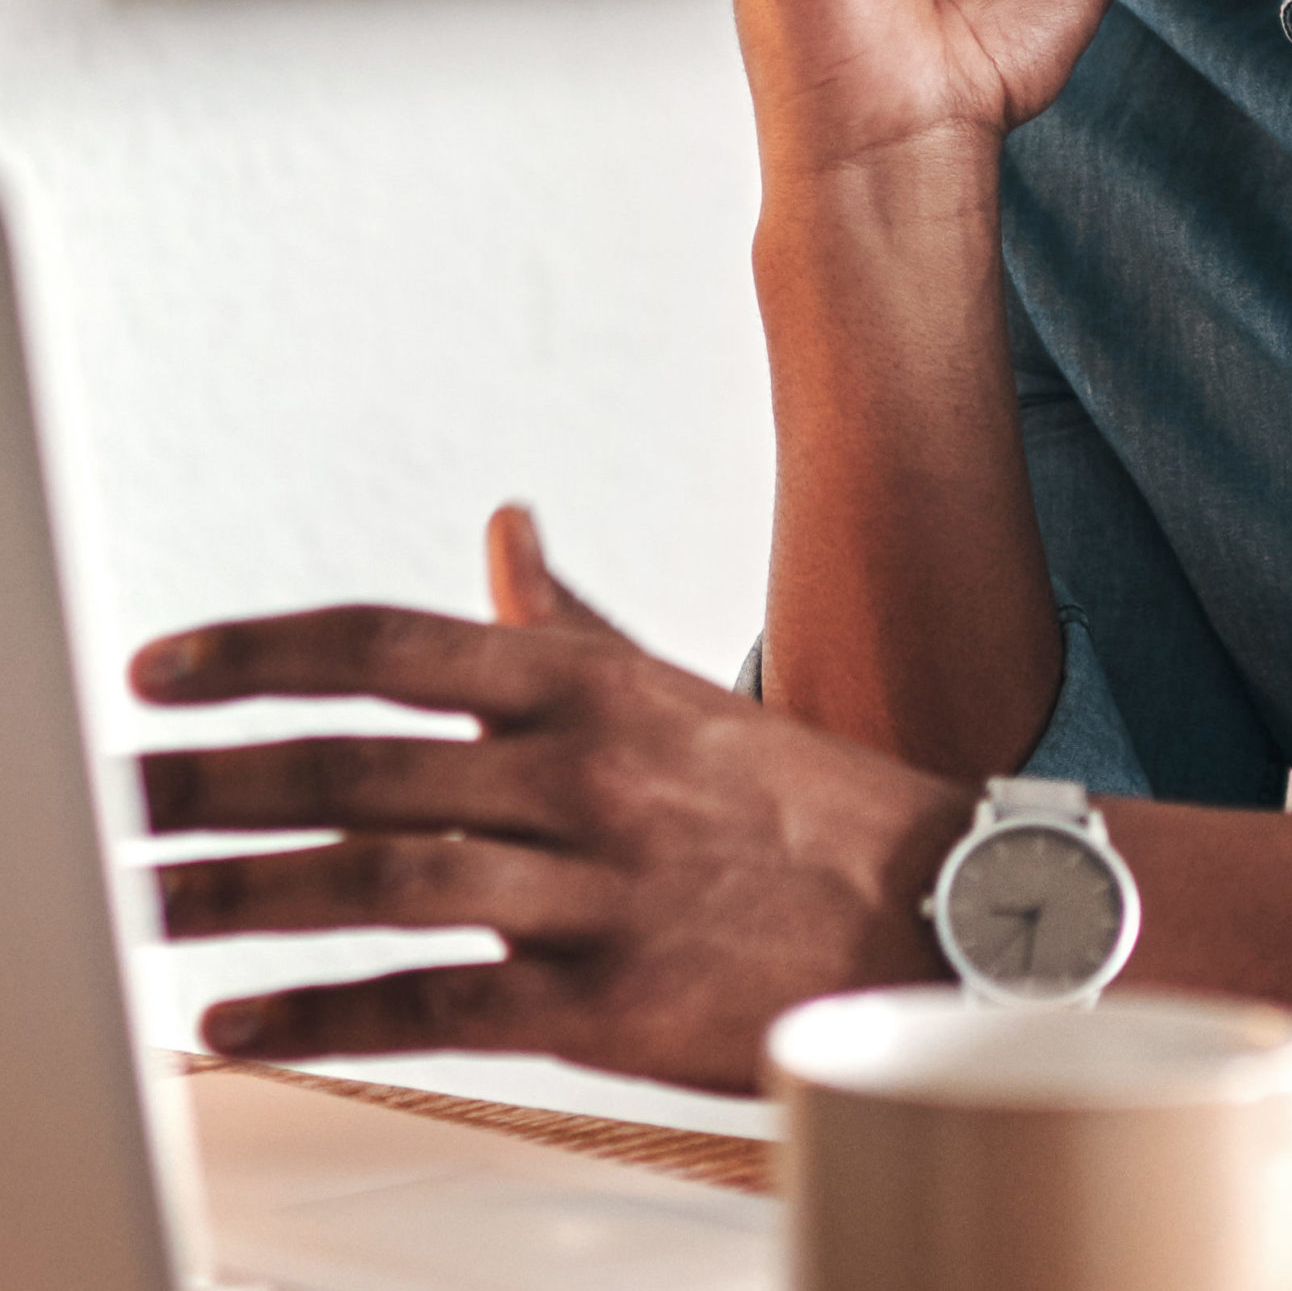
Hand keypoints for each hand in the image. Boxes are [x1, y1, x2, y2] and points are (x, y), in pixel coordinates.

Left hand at [133, 506, 968, 1092]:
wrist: (929, 904)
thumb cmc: (787, 798)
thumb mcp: (670, 691)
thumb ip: (566, 618)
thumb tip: (503, 525)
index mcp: (590, 686)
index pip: (397, 645)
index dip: (266, 652)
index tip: (160, 668)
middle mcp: (584, 772)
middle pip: (362, 765)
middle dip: (215, 780)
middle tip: (110, 795)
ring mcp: (597, 886)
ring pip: (386, 878)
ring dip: (244, 895)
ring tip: (139, 902)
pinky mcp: (608, 1001)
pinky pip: (443, 1005)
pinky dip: (329, 1012)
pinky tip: (239, 1018)